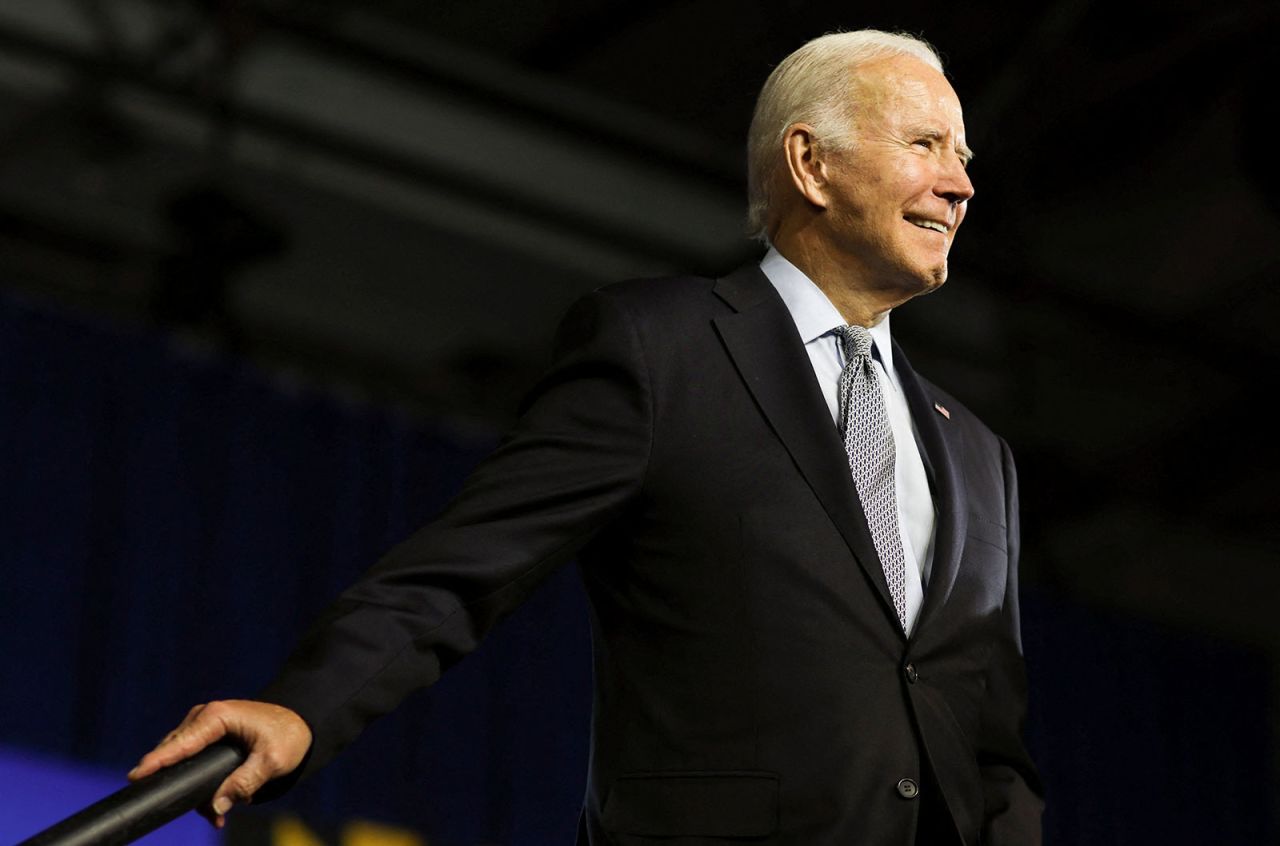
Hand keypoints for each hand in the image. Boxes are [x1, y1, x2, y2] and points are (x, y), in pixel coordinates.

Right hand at [128, 700, 311, 828]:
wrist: (300, 722)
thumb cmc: (288, 736)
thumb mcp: (272, 761)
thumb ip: (244, 782)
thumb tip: (217, 806)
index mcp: (217, 717)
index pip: (181, 743)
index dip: (158, 761)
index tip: (136, 776)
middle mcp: (203, 717)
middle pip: (176, 755)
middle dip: (181, 785)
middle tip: (204, 812)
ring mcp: (202, 727)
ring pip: (182, 762)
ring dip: (195, 790)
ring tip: (217, 814)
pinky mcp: (205, 737)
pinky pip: (191, 762)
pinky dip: (200, 784)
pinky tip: (216, 806)